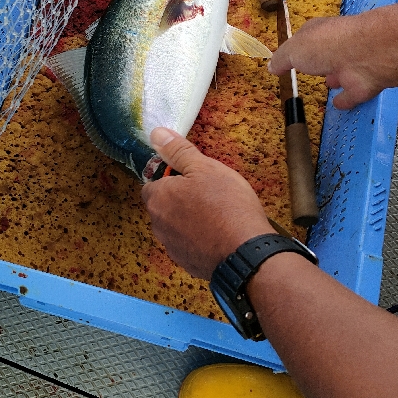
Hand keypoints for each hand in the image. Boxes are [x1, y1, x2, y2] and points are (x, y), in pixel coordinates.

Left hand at [140, 128, 270, 279]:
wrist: (245, 252)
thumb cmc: (226, 206)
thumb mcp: (205, 168)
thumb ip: (178, 151)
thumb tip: (157, 134)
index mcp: (158, 198)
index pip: (152, 184)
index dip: (171, 179)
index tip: (192, 178)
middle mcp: (158, 224)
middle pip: (163, 206)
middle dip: (180, 200)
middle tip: (208, 195)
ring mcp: (171, 246)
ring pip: (175, 226)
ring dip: (189, 221)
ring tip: (216, 215)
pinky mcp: (186, 263)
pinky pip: (188, 245)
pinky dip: (199, 239)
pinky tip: (219, 234)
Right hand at [268, 15, 384, 109]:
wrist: (364, 55)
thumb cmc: (324, 45)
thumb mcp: (293, 50)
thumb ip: (281, 59)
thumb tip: (271, 66)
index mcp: (319, 32)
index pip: (305, 37)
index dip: (297, 46)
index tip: (290, 56)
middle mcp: (336, 46)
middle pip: (325, 53)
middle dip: (319, 61)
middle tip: (309, 70)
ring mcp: (351, 65)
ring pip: (340, 72)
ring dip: (334, 78)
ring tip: (327, 83)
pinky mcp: (362, 84)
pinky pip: (351, 94)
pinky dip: (345, 99)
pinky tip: (338, 104)